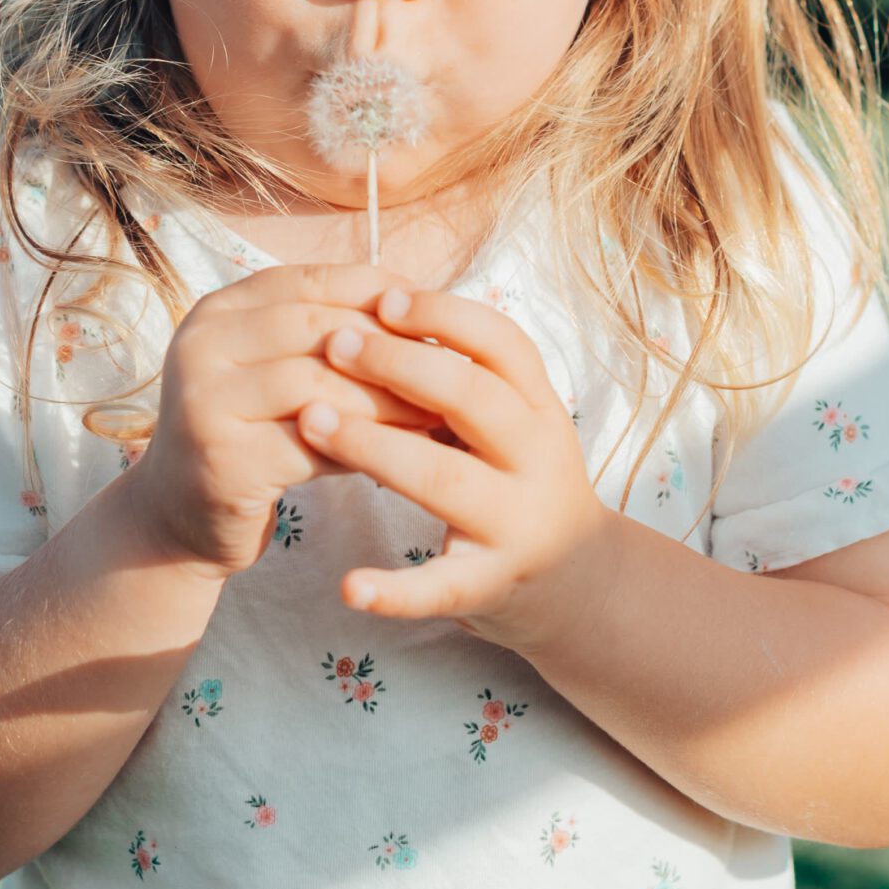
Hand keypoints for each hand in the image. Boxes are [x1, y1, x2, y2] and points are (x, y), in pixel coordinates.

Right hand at [122, 263, 446, 577]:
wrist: (179, 518)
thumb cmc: (251, 436)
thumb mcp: (279, 371)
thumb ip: (329, 336)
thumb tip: (430, 308)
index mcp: (219, 308)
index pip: (313, 280)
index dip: (381, 292)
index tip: (439, 315)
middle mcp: (200, 342)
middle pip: (317, 327)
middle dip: (391, 348)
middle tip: (452, 371)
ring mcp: (203, 399)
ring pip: (318, 383)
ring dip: (387, 399)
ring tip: (439, 415)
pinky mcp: (221, 457)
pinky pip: (311, 442)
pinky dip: (363, 446)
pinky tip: (402, 457)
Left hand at [296, 282, 613, 643]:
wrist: (576, 580)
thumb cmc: (517, 478)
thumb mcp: (511, 419)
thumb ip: (460, 376)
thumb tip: (374, 307)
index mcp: (540, 407)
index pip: (504, 344)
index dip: (445, 316)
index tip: (384, 298)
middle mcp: (538, 458)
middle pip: (473, 398)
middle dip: (400, 366)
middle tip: (333, 345)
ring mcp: (517, 523)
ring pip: (446, 479)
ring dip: (376, 448)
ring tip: (312, 422)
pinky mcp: (491, 584)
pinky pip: (441, 588)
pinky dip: (395, 590)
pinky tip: (349, 586)